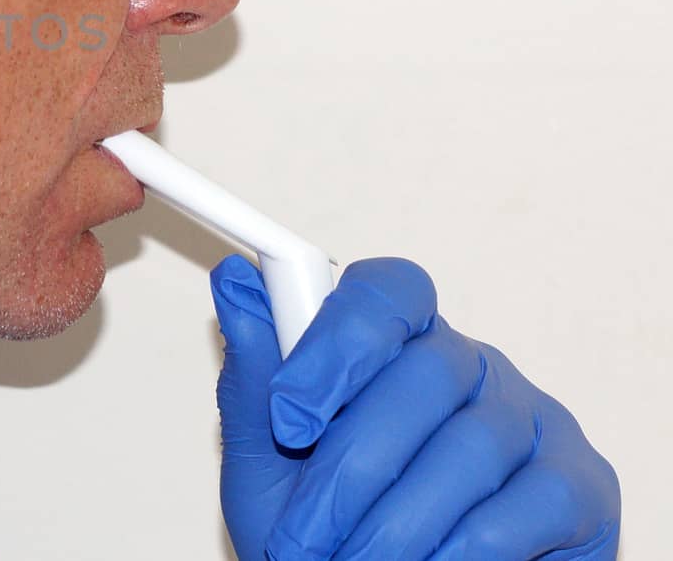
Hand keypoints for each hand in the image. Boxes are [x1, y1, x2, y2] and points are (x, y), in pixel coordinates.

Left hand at [210, 255, 619, 559]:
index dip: (336, 342)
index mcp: (395, 342)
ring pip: (471, 447)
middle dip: (350, 467)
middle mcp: (470, 366)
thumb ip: (256, 377)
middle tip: (298, 536)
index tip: (287, 414)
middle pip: (424, 374)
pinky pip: (528, 504)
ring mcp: (532, 420)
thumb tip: (233, 279)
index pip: (385, 292)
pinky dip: (463, 548)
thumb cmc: (322, 527)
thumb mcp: (270, 460)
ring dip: (396, 522)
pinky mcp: (579, 486)